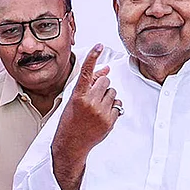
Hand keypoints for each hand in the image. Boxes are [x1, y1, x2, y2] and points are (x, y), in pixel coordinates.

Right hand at [51, 45, 121, 189]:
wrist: (71, 144)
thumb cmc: (71, 120)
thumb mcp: (75, 100)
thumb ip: (90, 84)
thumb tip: (107, 68)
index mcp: (78, 95)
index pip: (87, 72)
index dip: (93, 57)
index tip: (98, 45)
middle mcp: (89, 102)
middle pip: (105, 81)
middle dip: (102, 86)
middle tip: (94, 97)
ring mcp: (100, 112)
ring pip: (113, 92)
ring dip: (108, 96)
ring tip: (97, 107)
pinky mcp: (109, 121)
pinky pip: (118, 105)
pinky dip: (113, 108)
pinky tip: (102, 115)